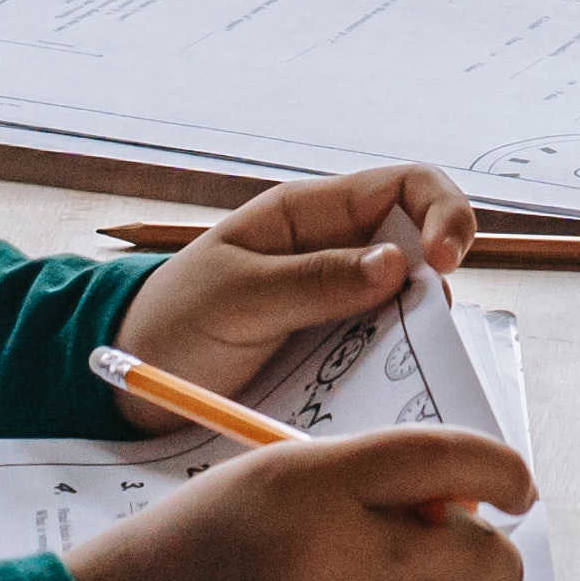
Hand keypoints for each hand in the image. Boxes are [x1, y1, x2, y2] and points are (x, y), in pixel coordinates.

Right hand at [60, 426, 535, 580]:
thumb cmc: (197, 548)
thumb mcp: (273, 482)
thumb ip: (363, 487)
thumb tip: (462, 510)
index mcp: (314, 474)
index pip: (446, 455)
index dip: (502, 470)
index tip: (517, 490)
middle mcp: (332, 544)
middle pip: (473, 549)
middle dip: (499, 564)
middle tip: (490, 572)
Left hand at [110, 165, 482, 389]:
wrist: (133, 385)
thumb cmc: (174, 320)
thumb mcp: (236, 296)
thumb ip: (313, 280)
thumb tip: (399, 264)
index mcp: (312, 214)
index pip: (407, 187)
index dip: (443, 212)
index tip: (446, 263)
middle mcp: (338, 252)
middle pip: (423, 248)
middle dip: (437, 284)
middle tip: (427, 328)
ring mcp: (341, 305)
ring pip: (411, 307)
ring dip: (418, 335)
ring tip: (400, 368)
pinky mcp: (337, 354)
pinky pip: (385, 354)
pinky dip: (396, 371)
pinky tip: (384, 393)